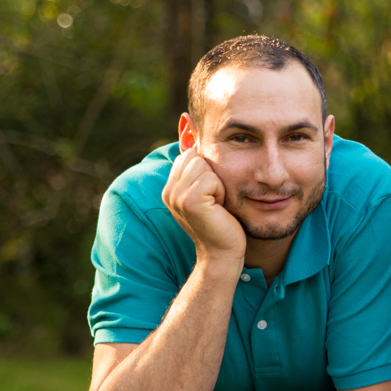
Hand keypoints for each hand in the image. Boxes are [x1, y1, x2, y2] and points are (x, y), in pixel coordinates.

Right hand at [162, 146, 245, 265]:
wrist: (222, 253)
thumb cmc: (220, 222)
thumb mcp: (206, 194)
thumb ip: (198, 172)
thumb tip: (195, 136)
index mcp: (170, 188)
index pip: (188, 155)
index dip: (206, 170)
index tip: (210, 194)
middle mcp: (168, 191)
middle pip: (194, 156)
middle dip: (211, 174)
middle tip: (214, 199)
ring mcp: (176, 196)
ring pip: (203, 164)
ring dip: (217, 183)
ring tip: (216, 203)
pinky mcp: (189, 201)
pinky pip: (211, 178)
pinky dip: (221, 191)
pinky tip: (219, 208)